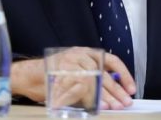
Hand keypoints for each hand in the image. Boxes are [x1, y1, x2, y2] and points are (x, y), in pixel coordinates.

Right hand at [10, 47, 135, 109]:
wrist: (29, 76)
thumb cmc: (55, 76)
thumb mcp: (78, 72)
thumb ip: (94, 79)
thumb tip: (114, 93)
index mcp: (86, 53)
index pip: (111, 60)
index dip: (123, 75)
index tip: (131, 89)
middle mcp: (79, 54)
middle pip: (103, 73)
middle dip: (115, 90)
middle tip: (123, 103)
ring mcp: (69, 63)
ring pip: (92, 80)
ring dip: (103, 96)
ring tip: (111, 107)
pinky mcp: (60, 73)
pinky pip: (78, 86)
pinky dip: (87, 97)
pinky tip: (94, 106)